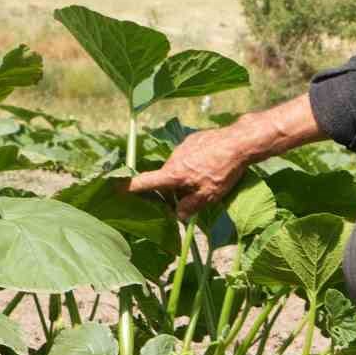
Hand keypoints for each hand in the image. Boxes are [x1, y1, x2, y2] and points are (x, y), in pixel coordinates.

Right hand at [127, 95, 322, 219]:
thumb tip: (179, 216)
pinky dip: (195, 161)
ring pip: (178, 166)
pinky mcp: (192, 139)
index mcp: (173, 174)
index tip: (116, 188)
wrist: (239, 141)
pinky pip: (188, 154)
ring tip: (209, 176)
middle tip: (193, 194)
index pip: (145, 182)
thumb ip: (191, 206)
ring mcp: (182, 147)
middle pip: (166, 177)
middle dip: (174, 187)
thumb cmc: (223, 170)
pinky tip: (213, 163)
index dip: (130, 187)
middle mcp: (173, 158)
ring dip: (187, 174)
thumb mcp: (209, 195)